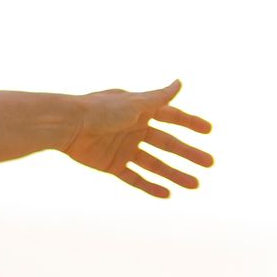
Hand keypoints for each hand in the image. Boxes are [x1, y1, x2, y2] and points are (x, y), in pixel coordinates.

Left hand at [61, 79, 214, 197]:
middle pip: (167, 144)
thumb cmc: (100, 110)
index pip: (171, 117)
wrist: (66, 126)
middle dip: (188, 154)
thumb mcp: (134, 103)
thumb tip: (180, 82)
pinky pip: (134, 177)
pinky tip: (167, 194)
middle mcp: (134, 130)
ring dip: (174, 174)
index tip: (208, 131)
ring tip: (195, 184)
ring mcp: (123, 148)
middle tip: (209, 163)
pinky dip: (149, 186)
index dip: (190, 123)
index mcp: (140, 111)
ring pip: (155, 164)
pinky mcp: (112, 165)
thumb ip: (158, 97)